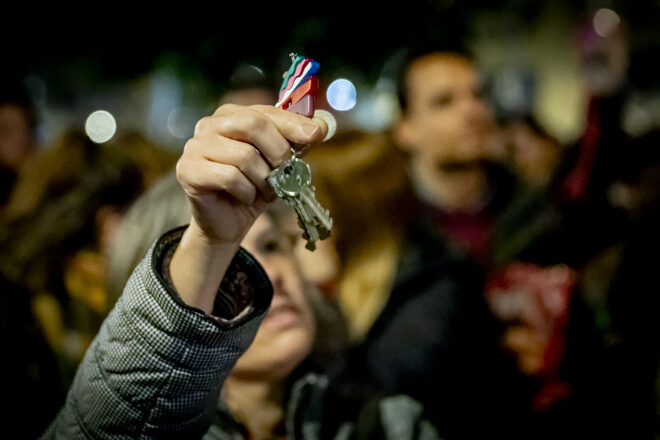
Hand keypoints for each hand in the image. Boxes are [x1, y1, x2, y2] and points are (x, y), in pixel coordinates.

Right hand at [176, 104, 327, 245]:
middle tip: (284, 173)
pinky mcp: (188, 170)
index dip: (292, 123)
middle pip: (253, 124)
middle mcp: (209, 124)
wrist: (228, 222)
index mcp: (231, 115)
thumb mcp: (281, 163)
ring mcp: (194, 146)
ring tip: (261, 190)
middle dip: (278, 152)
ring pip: (244, 155)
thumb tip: (323, 124)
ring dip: (262, 180)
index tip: (316, 135)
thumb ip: (299, 142)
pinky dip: (246, 191)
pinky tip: (244, 197)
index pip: (265, 111)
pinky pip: (229, 176)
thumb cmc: (254, 187)